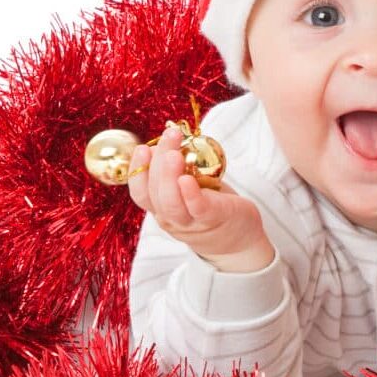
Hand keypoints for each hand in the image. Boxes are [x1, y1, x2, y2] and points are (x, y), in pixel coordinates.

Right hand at [127, 125, 270, 266]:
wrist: (240, 241)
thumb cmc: (212, 207)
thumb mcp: (190, 190)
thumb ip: (176, 173)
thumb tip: (161, 145)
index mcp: (161, 209)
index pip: (140, 193)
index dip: (137, 170)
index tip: (142, 148)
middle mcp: (170, 219)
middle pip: (154, 193)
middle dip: (158, 161)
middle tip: (169, 135)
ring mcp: (190, 223)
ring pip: (170, 203)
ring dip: (169, 176)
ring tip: (174, 153)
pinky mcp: (213, 219)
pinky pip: (197, 208)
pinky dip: (190, 194)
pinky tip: (187, 179)